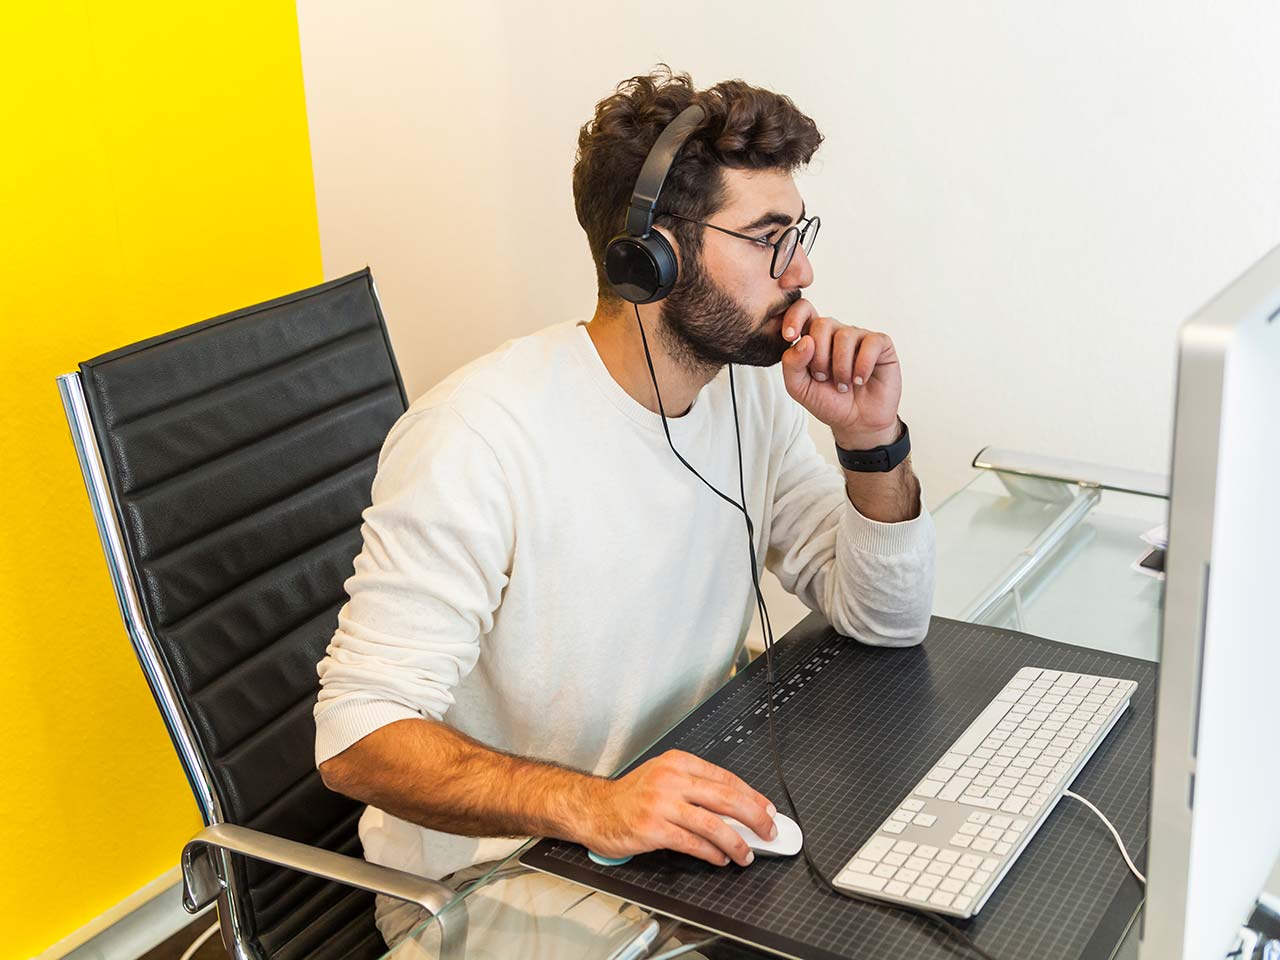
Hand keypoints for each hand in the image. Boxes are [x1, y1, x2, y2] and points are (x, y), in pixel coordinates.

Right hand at [582, 750, 776, 866]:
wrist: (595, 809)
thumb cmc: (631, 796)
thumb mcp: (664, 777)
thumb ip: (696, 787)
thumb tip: (734, 807)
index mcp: (678, 762)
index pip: (725, 777)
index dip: (751, 795)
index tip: (766, 809)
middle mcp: (671, 779)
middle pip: (725, 797)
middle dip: (754, 816)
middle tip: (768, 830)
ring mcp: (661, 803)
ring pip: (712, 823)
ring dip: (736, 841)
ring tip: (747, 853)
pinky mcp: (653, 828)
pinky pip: (692, 843)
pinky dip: (712, 853)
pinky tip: (720, 858)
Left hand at [779, 299, 901, 447]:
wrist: (857, 422)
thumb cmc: (828, 402)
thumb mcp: (799, 388)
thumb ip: (792, 364)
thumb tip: (804, 340)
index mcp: (814, 338)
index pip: (803, 311)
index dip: (795, 317)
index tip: (789, 337)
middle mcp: (836, 333)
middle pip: (822, 324)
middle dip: (819, 357)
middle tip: (823, 378)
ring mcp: (859, 337)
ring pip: (845, 336)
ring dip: (841, 367)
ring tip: (843, 385)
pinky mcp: (880, 344)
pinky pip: (871, 343)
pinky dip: (863, 366)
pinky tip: (860, 380)